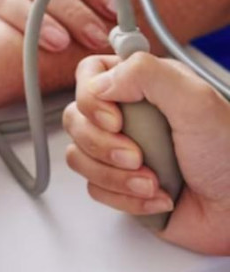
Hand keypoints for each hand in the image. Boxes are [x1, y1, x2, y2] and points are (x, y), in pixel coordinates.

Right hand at [63, 52, 229, 254]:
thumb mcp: (196, 101)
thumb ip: (146, 74)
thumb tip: (99, 82)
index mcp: (143, 85)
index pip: (88, 75)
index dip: (90, 98)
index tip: (115, 119)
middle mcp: (127, 115)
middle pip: (75, 118)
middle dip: (103, 145)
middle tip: (137, 156)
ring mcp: (118, 149)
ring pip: (79, 155)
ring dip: (116, 175)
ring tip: (153, 181)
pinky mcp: (117, 182)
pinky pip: (94, 188)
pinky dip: (126, 197)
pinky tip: (156, 195)